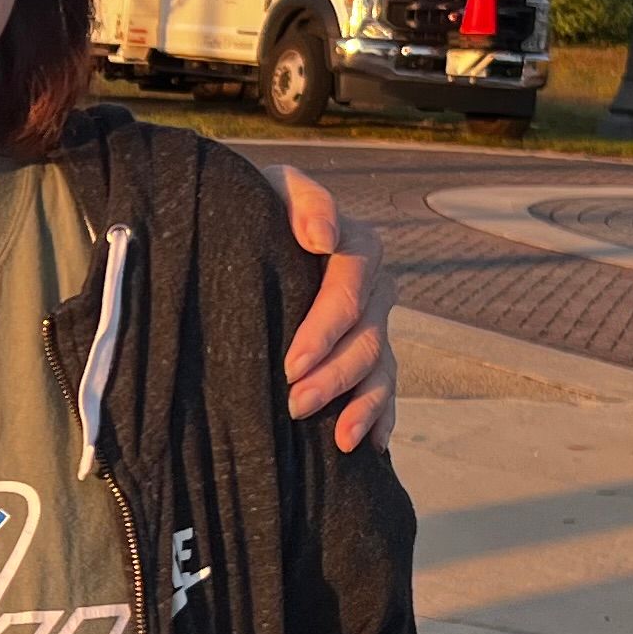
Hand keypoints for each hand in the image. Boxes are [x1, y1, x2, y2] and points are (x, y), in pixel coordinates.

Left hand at [271, 169, 396, 450]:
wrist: (248, 233)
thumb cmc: (257, 208)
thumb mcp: (274, 188)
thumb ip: (304, 200)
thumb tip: (322, 238)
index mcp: (357, 246)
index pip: (349, 290)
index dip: (324, 329)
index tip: (292, 364)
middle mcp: (374, 287)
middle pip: (365, 338)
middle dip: (333, 376)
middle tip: (294, 405)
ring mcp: (374, 324)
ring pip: (379, 370)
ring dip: (359, 405)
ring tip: (339, 439)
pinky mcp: (366, 355)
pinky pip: (384, 390)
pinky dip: (380, 418)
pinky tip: (368, 445)